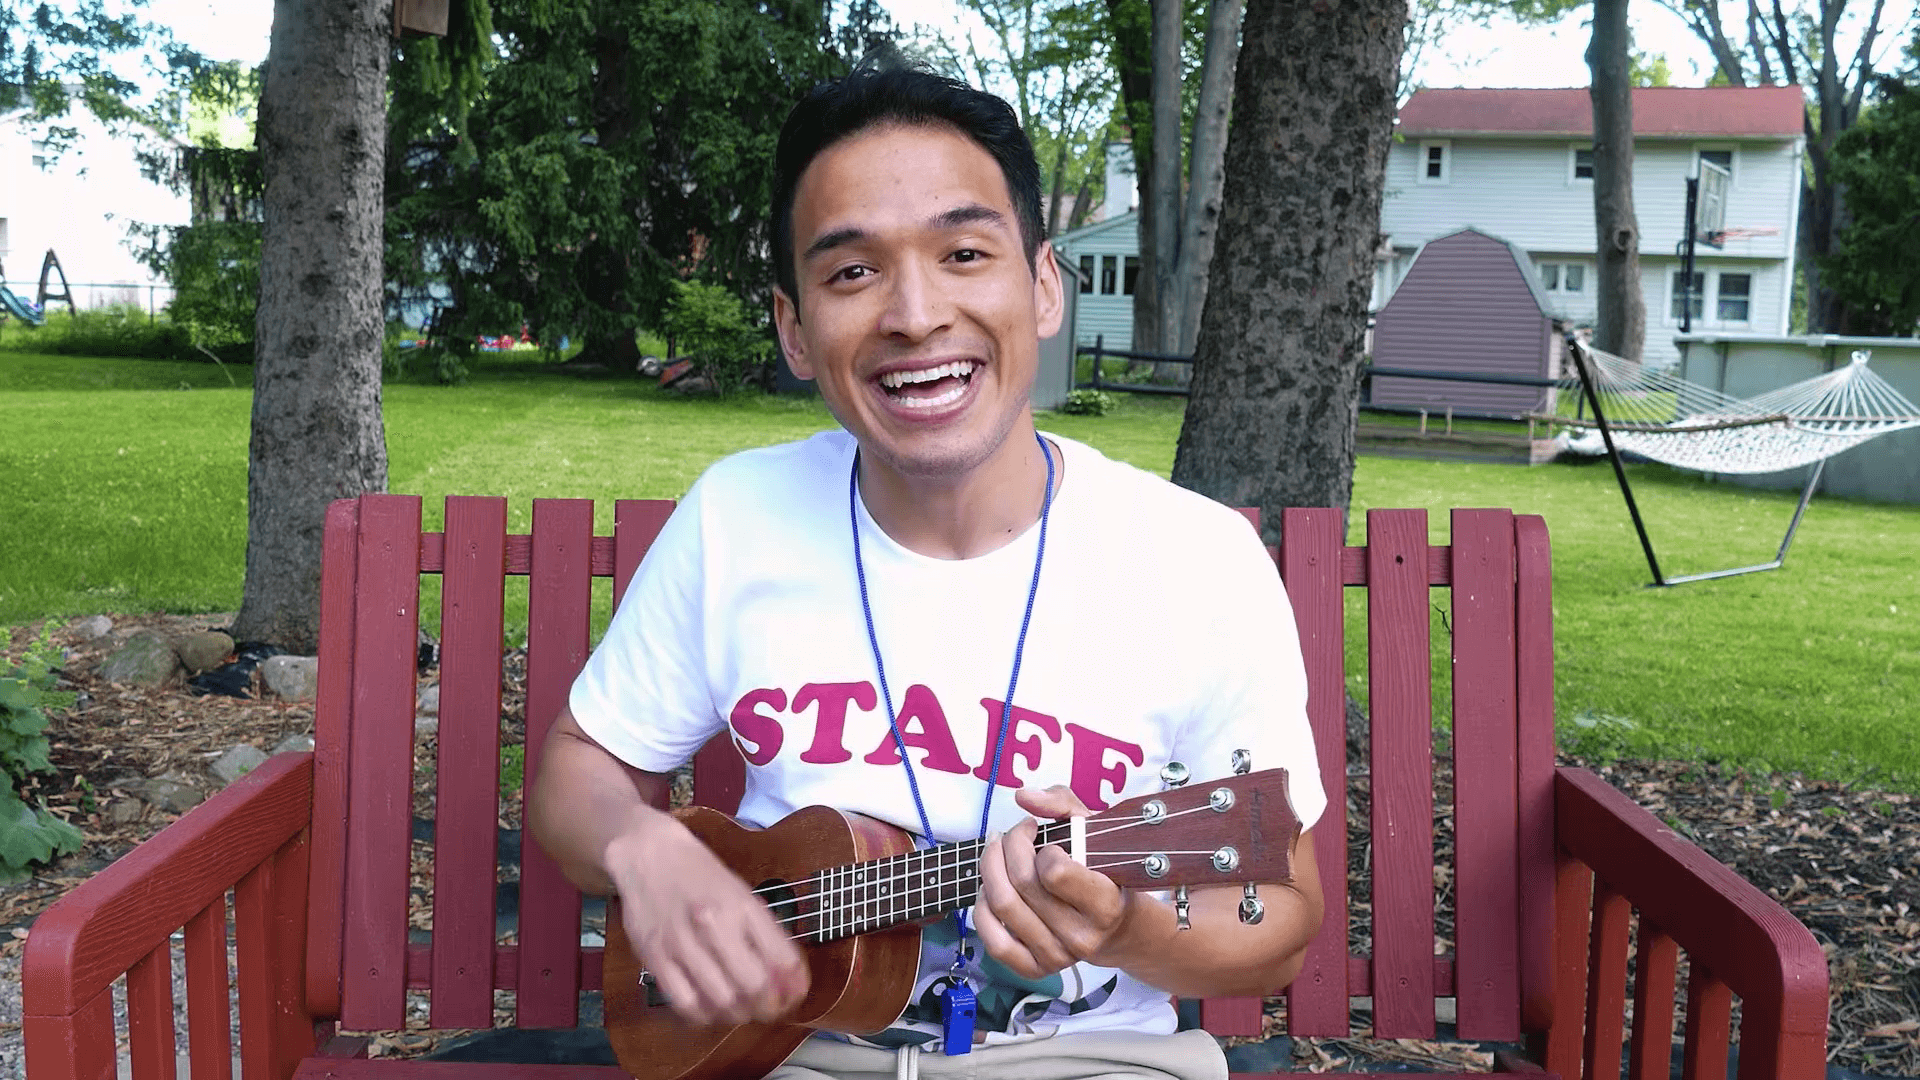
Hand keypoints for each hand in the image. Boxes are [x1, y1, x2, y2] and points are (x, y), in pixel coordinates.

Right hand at [605, 817, 809, 1026]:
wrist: (650, 855)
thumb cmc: (702, 875)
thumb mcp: (742, 894)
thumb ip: (765, 935)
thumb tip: (789, 979)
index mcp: (742, 906)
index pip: (781, 958)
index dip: (794, 987)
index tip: (794, 995)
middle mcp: (714, 924)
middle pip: (753, 986)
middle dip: (769, 1007)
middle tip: (769, 1008)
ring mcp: (682, 943)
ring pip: (721, 1001)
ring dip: (739, 1015)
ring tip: (742, 1010)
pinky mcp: (655, 958)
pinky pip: (685, 1003)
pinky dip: (704, 1015)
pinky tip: (711, 1009)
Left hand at [973, 786, 1135, 979]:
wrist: (1119, 928)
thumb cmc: (1105, 874)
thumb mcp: (1095, 831)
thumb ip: (1062, 804)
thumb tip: (1023, 798)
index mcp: (1105, 904)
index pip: (1054, 872)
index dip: (1042, 848)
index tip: (1046, 840)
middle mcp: (1081, 936)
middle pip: (1021, 883)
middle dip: (1008, 846)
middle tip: (1013, 835)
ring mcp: (1057, 956)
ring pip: (1001, 906)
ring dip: (990, 870)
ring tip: (997, 854)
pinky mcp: (1036, 969)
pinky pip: (994, 942)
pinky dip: (982, 911)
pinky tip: (991, 890)